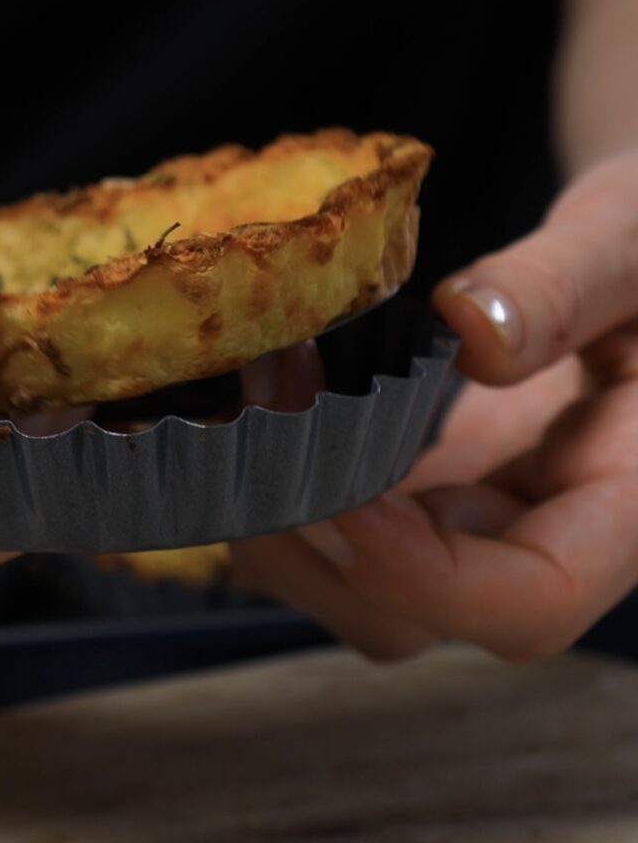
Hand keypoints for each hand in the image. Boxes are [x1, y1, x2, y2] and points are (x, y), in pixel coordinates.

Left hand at [231, 153, 637, 661]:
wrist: (626, 256)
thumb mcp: (632, 241)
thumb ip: (567, 282)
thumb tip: (470, 330)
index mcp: (624, 500)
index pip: (532, 600)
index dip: (424, 577)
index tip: (342, 495)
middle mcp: (530, 530)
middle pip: (411, 611)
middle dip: (316, 535)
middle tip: (263, 414)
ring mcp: (462, 510)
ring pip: (352, 579)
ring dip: (279, 507)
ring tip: (254, 388)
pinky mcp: (415, 478)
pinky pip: (333, 517)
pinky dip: (280, 473)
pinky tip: (260, 394)